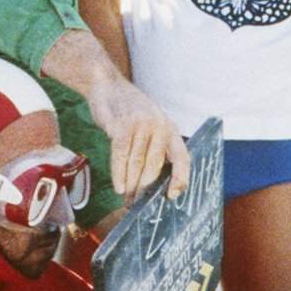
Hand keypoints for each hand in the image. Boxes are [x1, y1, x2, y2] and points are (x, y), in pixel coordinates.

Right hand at [89, 76, 189, 199]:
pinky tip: (118, 187)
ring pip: (137, 164)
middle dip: (145, 189)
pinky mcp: (122, 125)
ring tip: (126, 199)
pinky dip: (119, 174)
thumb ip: (155, 147)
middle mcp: (159, 126)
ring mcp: (141, 124)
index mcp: (170, 129)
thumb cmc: (128, 112)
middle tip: (137, 205)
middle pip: (155, 167)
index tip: (172, 195)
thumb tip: (151, 183)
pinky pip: (121, 156)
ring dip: (130, 185)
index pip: (182, 158)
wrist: (107, 85)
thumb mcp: (150, 125)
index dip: (180, 178)